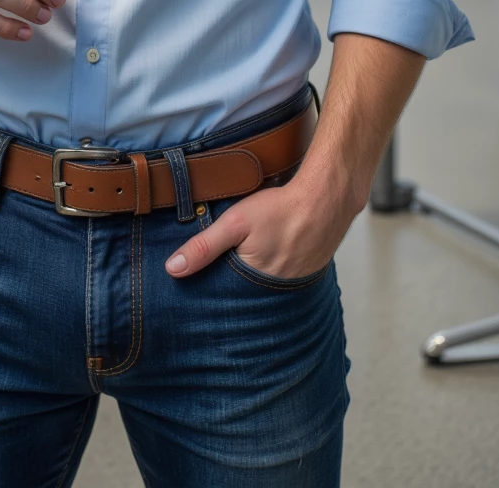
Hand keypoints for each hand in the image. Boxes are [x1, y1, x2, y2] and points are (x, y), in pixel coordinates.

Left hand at [164, 164, 360, 280]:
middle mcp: (276, 294)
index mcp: (254, 287)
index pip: (225, 299)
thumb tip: (172, 269)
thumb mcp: (235, 223)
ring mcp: (295, 284)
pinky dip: (274, 269)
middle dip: (232, 288)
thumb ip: (204, 246)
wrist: (326, 198)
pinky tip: (271, 254)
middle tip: (222, 273)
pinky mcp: (308, 272)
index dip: (212, 292)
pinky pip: (284, 278)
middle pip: (245, 295)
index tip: (198, 289)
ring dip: (254, 280)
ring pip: (264, 287)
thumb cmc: (280, 209)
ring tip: (245, 264)